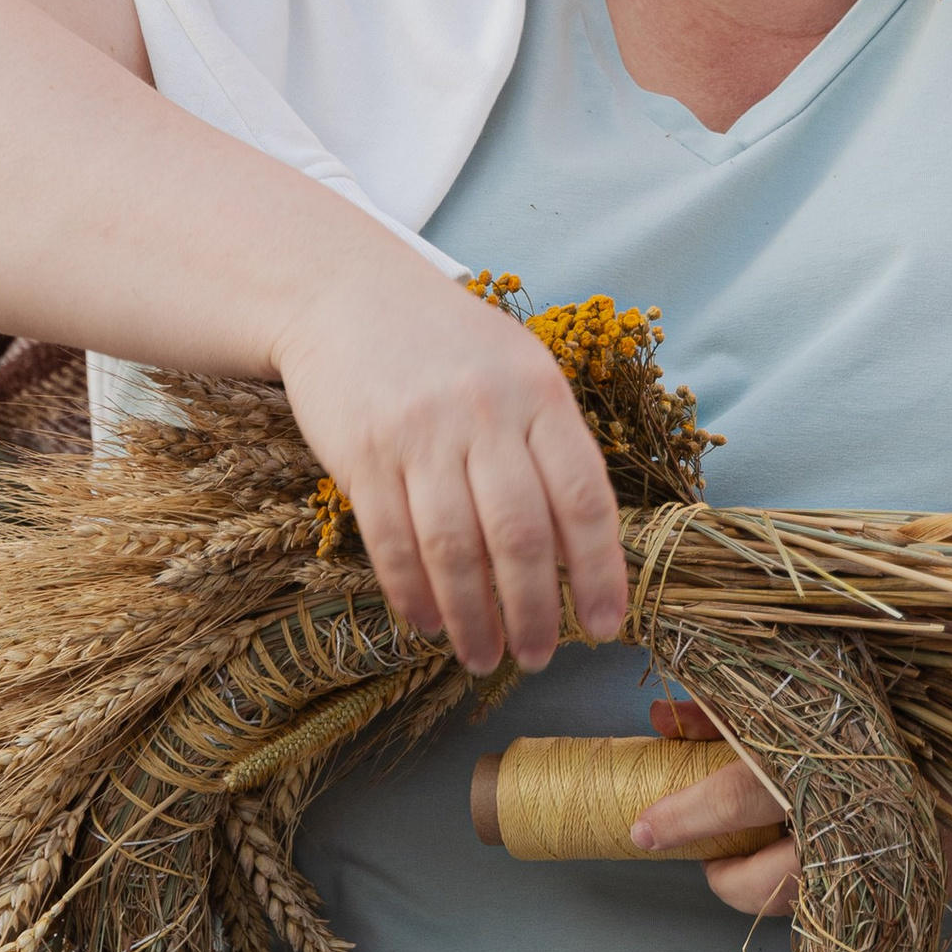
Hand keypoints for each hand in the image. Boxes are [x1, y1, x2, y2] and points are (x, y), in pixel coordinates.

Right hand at [269, 254, 627, 674]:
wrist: (346, 293)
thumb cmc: (451, 346)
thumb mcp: (521, 373)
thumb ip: (553, 448)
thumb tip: (585, 551)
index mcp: (540, 395)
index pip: (583, 499)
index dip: (599, 572)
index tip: (605, 626)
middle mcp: (484, 414)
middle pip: (520, 535)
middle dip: (534, 611)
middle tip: (538, 658)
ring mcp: (419, 433)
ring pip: (454, 549)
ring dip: (472, 618)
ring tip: (484, 657)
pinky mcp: (362, 452)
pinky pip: (392, 540)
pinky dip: (412, 592)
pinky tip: (427, 622)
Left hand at [630, 699, 951, 914]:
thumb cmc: (907, 694)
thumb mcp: (821, 689)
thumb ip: (740, 711)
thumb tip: (665, 723)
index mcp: (833, 758)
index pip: (738, 794)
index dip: (684, 817)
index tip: (640, 831)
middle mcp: (862, 818)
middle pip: (763, 883)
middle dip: (722, 879)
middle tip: (706, 859)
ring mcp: (892, 862)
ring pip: (800, 908)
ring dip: (766, 887)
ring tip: (759, 855)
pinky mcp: (921, 889)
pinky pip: (847, 909)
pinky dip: (820, 888)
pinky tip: (819, 858)